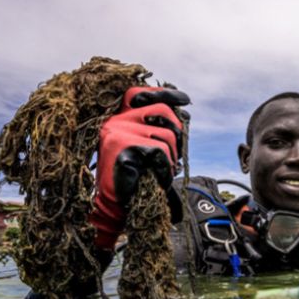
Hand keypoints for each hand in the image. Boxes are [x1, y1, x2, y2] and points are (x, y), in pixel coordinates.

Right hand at [90, 86, 190, 249]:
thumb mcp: (142, 148)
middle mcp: (116, 120)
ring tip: (163, 171)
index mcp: (118, 117)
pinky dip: (165, 168)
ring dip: (172, 157)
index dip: (165, 94)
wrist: (112, 205)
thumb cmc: (132, 177)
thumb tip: (185, 114)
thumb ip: (156, 130)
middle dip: (178, 134)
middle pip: (162, 111)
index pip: (141, 94)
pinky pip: (158, 152)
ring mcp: (118, 131)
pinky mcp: (122, 147)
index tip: (184, 100)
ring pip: (166, 135)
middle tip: (175, 155)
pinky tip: (158, 178)